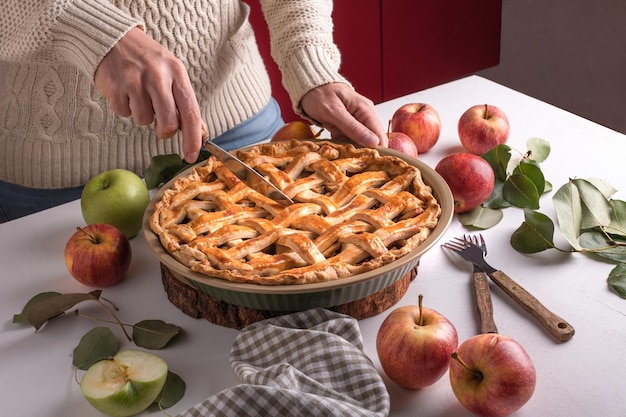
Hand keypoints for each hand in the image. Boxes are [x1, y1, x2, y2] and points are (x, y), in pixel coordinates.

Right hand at [95, 27, 202, 161]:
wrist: (114, 38)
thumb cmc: (147, 60)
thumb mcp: (172, 73)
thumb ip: (184, 101)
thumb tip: (200, 130)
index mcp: (177, 74)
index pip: (191, 113)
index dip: (193, 139)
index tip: (191, 156)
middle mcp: (158, 77)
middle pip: (168, 124)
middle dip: (164, 131)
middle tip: (160, 125)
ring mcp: (135, 81)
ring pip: (144, 121)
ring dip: (141, 114)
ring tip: (138, 94)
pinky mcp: (115, 87)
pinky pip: (124, 113)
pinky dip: (125, 107)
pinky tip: (125, 90)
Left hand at [300, 83, 387, 147]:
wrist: (308, 88)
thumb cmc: (319, 95)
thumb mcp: (334, 112)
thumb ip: (353, 127)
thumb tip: (374, 142)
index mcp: (366, 110)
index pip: (380, 135)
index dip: (377, 150)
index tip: (367, 162)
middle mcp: (365, 116)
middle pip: (371, 141)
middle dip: (360, 150)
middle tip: (347, 154)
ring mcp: (357, 121)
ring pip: (359, 142)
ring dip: (349, 146)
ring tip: (336, 142)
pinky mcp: (348, 126)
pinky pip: (349, 139)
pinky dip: (342, 142)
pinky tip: (334, 139)